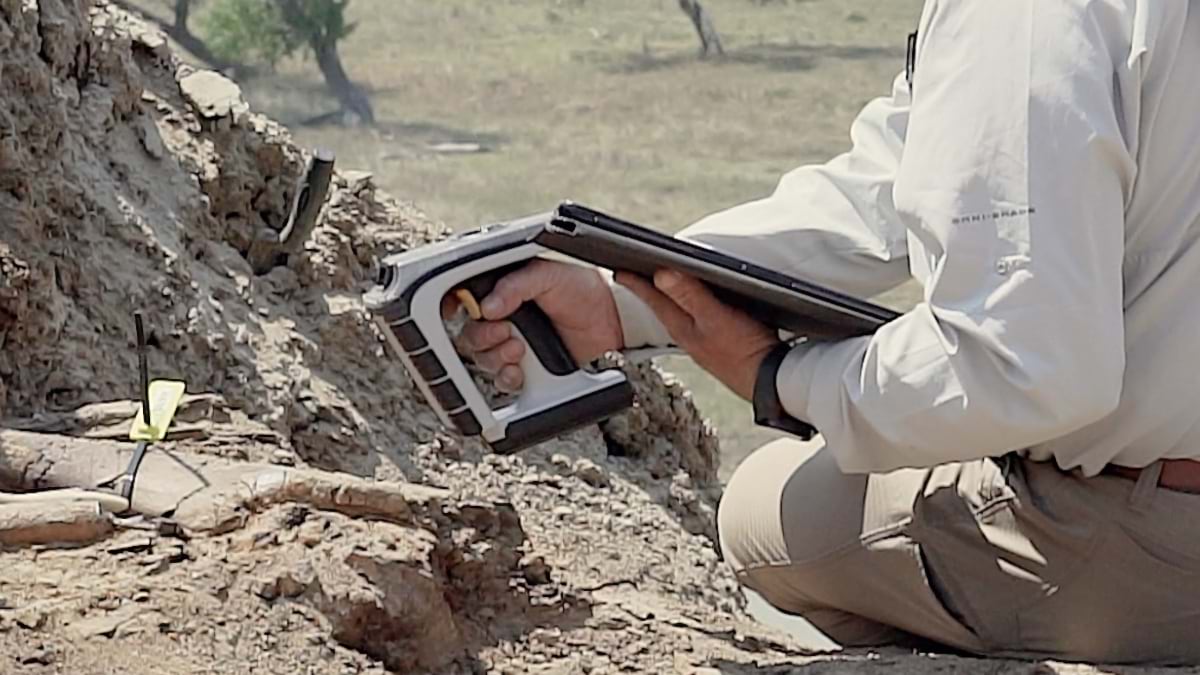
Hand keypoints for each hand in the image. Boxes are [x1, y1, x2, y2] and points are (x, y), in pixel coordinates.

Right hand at [443, 260, 624, 391]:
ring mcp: (513, 344)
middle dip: (482, 337)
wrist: (614, 319)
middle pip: (470, 334)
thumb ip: (516, 285)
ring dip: (495, 357)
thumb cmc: (582, 288)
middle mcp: (503, 317)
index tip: (450, 310)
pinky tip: (518, 371)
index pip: (463, 296)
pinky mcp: (527, 369)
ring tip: (518, 348)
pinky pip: (502, 381)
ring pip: (483, 359)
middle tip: (504, 331)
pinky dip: (506, 378)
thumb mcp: (548, 274)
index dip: (449, 304)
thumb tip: (486, 307)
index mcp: (502, 288)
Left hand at [615, 269, 778, 400]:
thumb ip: (690, 295)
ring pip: (679, 314)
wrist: (770, 382)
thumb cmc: (743, 351)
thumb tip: (662, 274)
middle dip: (649, 290)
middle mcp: (689, 335)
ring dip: (669, 299)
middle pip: (663, 306)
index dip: (636, 283)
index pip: (654, 299)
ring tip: (659, 288)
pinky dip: (690, 309)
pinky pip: (697, 321)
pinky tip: (696, 308)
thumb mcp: (715, 318)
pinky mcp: (720, 345)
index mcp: (683, 327)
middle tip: (632, 276)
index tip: (618, 271)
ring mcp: (704, 342)